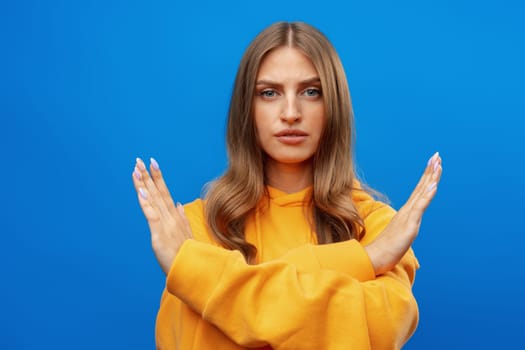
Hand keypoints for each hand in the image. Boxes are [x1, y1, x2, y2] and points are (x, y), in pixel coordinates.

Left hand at [132, 157, 192, 274]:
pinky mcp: (159, 235)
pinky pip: (151, 216)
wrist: (192, 271)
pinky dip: (146, 203)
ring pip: (153, 200)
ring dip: (144, 184)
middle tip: (139, 160)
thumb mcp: (186, 234)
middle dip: (148, 176)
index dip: (158, 178)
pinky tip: (140, 191)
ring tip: (137, 169)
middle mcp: (171, 218)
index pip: (165, 193)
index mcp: (176, 217)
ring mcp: (166, 225)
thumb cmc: (189, 256)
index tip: (153, 164)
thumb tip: (179, 205)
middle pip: (158, 193)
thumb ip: (182, 218)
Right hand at [365, 152, 442, 274]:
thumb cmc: (385, 249)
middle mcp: (407, 211)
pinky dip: (427, 195)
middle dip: (430, 171)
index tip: (432, 164)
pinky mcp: (409, 225)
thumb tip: (406, 227)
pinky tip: (433, 185)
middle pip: (421, 187)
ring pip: (421, 193)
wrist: (374, 258)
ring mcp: (408, 217)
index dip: (426, 177)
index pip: (419, 191)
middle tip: (437, 155)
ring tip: (437, 164)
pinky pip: (420, 208)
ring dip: (430, 178)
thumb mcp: (399, 236)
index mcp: (406, 213)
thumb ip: (403, 229)